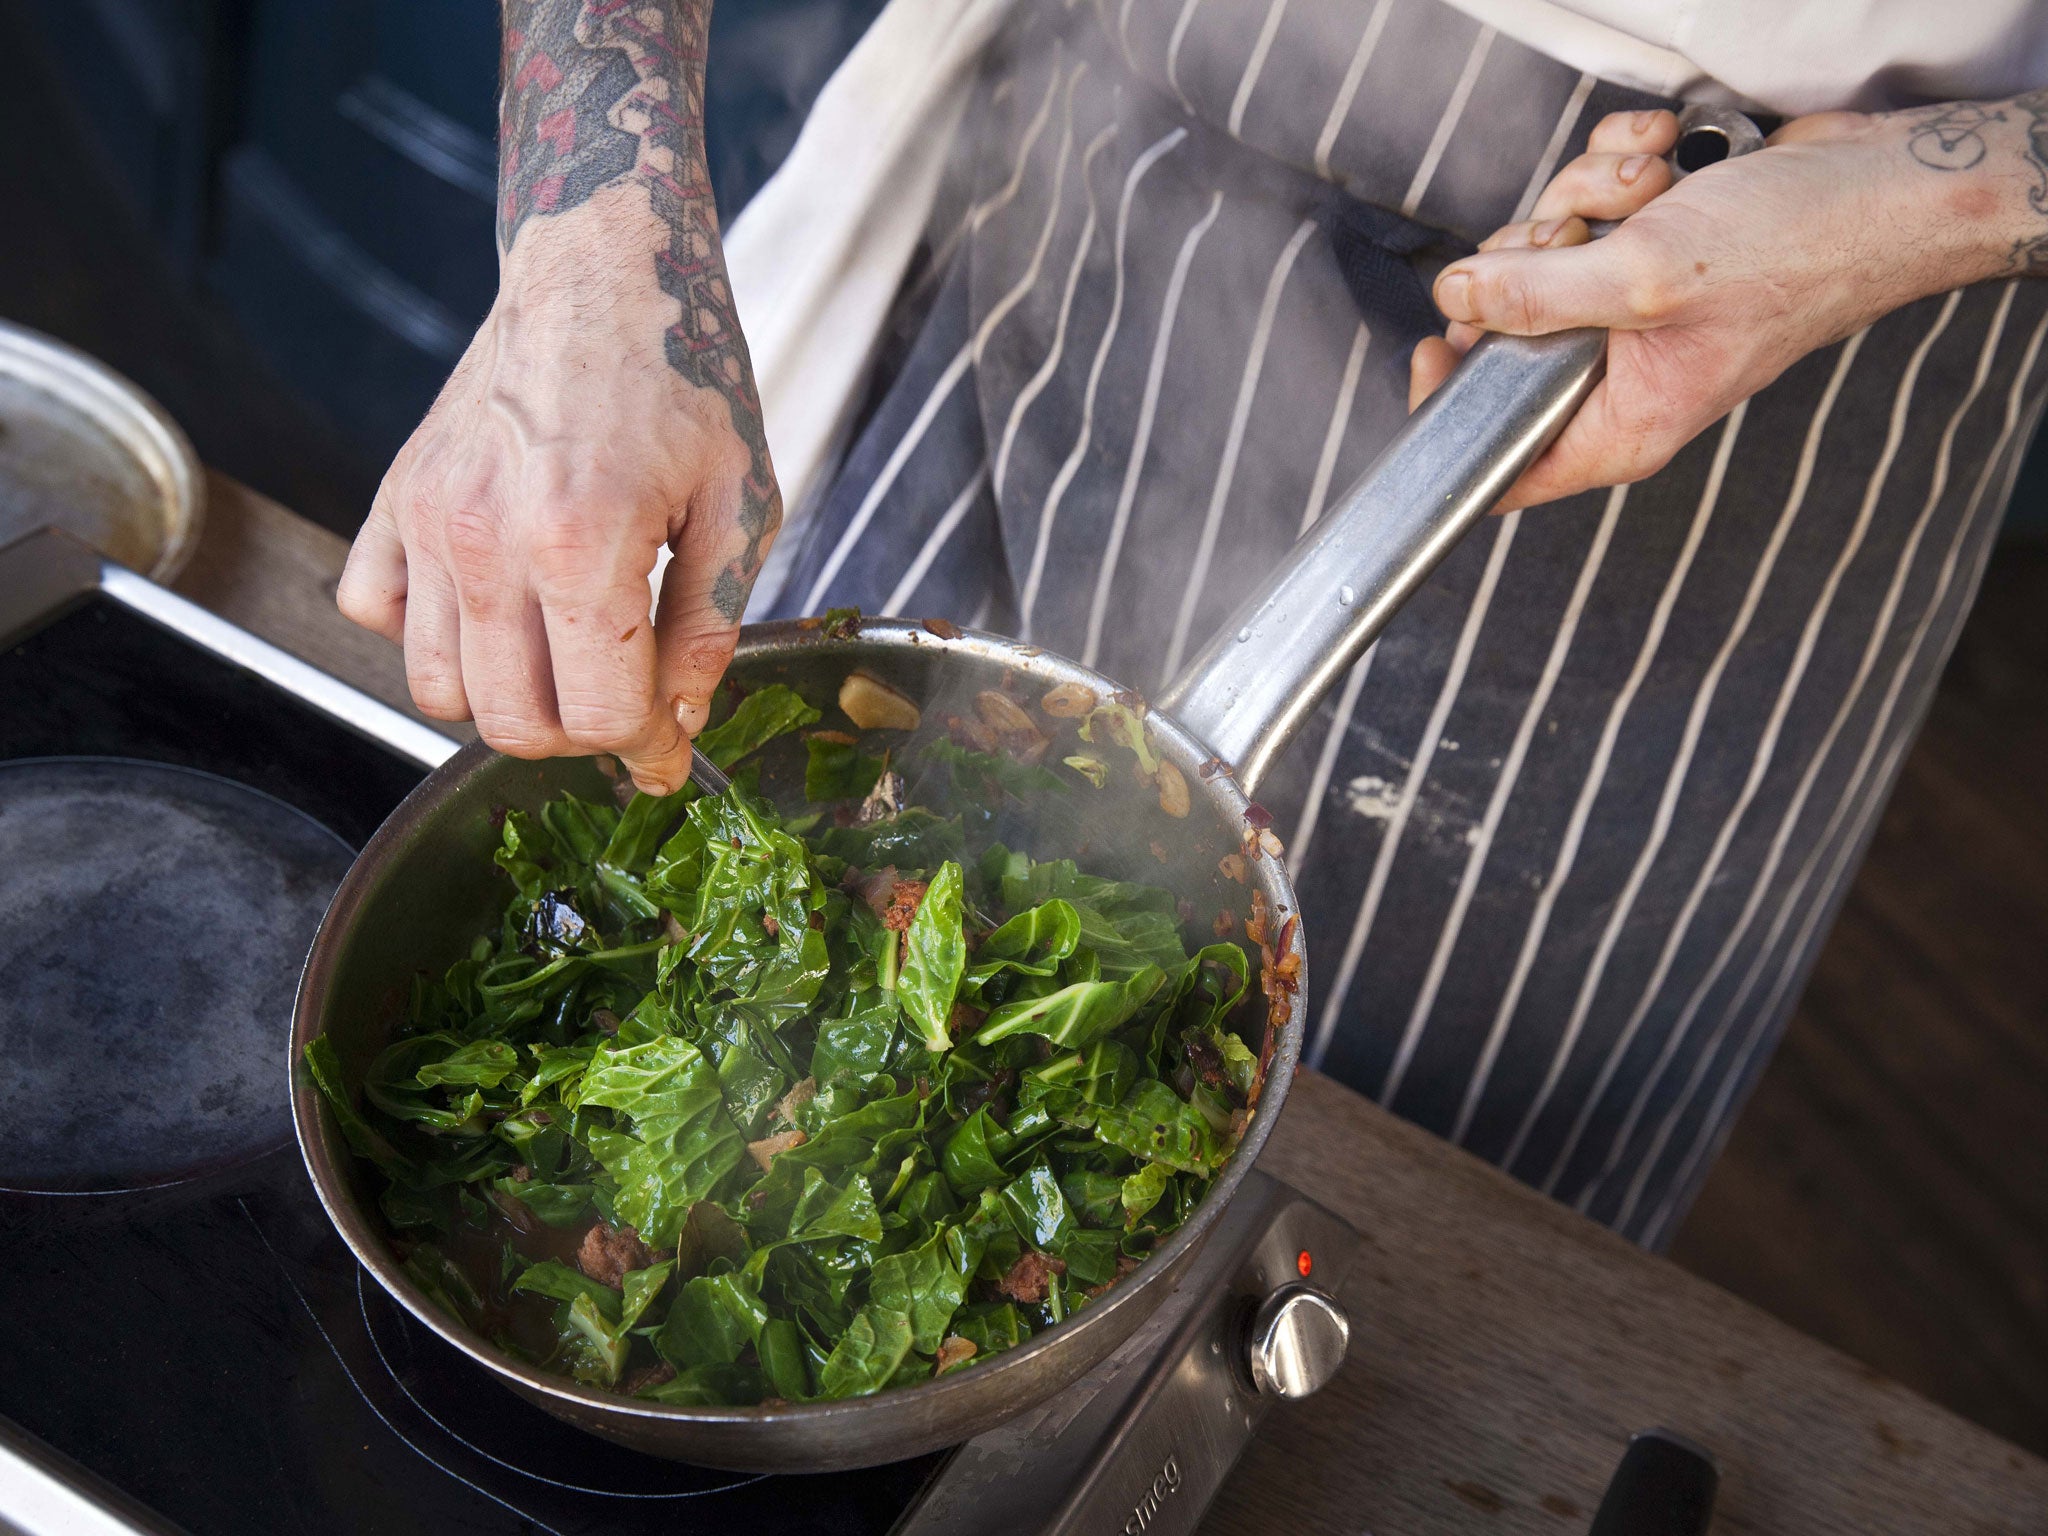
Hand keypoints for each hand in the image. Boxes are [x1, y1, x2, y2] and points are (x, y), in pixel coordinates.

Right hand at [338, 246, 766, 795]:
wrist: (601, 272)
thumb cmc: (682, 379)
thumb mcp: (741, 506)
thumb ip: (710, 626)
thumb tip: (678, 722)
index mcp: (584, 545)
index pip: (600, 715)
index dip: (648, 750)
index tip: (669, 753)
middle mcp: (489, 542)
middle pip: (513, 723)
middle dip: (578, 737)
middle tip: (621, 702)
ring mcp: (429, 521)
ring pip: (434, 690)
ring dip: (502, 699)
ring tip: (561, 659)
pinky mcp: (394, 497)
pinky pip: (371, 612)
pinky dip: (422, 634)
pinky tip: (490, 607)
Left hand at [1409, 103, 2027, 511]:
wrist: (1881, 185)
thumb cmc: (1793, 251)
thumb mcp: (1645, 278)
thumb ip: (1537, 297)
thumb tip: (1454, 299)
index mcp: (1620, 426)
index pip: (1501, 461)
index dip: (1451, 407)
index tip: (1436, 344)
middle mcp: (1619, 378)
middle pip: (1503, 332)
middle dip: (1533, 259)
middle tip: (1582, 237)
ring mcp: (1630, 312)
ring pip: (1541, 251)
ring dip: (1585, 195)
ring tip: (1651, 189)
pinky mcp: (1644, 250)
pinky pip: (1586, 201)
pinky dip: (1618, 164)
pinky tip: (1668, 158)